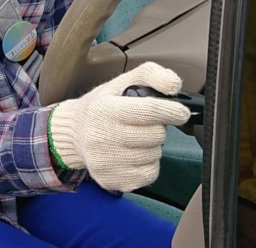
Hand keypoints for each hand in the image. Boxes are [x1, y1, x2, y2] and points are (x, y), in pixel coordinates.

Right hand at [48, 62, 190, 191]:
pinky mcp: (111, 181)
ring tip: (136, 138)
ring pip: (154, 155)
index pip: (148, 110)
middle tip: (145, 124)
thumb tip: (174, 85)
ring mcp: (105, 162)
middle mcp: (101, 137)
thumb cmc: (102, 105)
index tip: (181, 112)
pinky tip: (134, 154)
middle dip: (158, 127)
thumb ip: (151, 74)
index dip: (170, 111)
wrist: (74, 133)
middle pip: (156, 135)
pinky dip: (148, 164)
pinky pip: (149, 174)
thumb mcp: (122, 81)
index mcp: (104, 109)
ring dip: (152, 146)